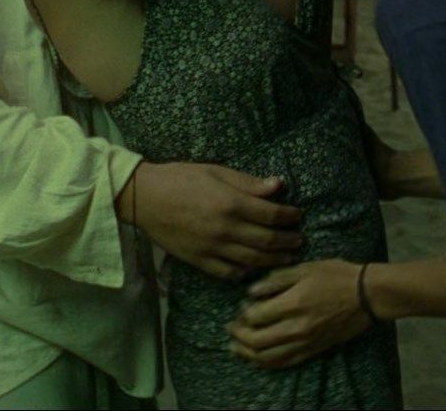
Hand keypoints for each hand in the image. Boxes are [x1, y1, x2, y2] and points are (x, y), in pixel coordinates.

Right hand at [123, 161, 302, 280]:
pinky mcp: (200, 261)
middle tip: (300, 241)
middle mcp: (226, 229)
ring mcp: (213, 248)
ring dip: (275, 260)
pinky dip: (246, 273)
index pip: (273, 215)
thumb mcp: (217, 171)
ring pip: (253, 260)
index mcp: (232, 203)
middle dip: (289, 241)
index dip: (291, 216)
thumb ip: (248, 183)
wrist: (145, 198)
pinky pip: (229, 273)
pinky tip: (254, 269)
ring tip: (287, 258)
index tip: (298, 215)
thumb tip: (278, 185)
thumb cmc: (181, 178)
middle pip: (268, 241)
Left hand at [228, 260, 370, 368]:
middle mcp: (296, 327)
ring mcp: (305, 342)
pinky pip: (284, 362)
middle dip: (238, 336)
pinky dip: (267, 362)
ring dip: (247, 353)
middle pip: (256, 341)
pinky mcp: (313, 350)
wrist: (367, 295)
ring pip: (267, 357)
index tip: (239, 310)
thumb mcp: (305, 268)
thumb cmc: (337, 276)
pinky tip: (258, 357)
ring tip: (237, 347)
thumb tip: (251, 292)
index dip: (242, 315)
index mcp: (293, 304)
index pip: (255, 317)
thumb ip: (276, 280)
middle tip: (231, 328)